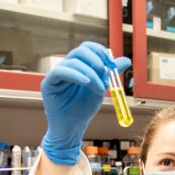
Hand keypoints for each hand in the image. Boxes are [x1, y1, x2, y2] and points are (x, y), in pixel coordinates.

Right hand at [40, 42, 131, 165]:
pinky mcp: (48, 83)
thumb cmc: (84, 108)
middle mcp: (67, 67)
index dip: (100, 52)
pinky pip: (60, 71)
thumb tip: (126, 60)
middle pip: (80, 51)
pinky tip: (86, 82)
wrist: (73, 126)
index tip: (112, 63)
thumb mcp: (101, 88)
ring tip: (99, 89)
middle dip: (96, 60)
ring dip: (91, 73)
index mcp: (79, 66)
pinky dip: (76, 74)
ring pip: (73, 61)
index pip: (87, 48)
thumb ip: (110, 74)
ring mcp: (57, 74)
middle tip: (106, 73)